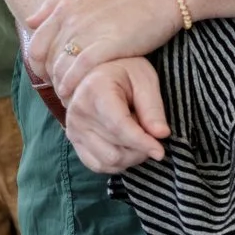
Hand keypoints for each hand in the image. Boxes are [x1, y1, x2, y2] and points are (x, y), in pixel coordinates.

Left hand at [25, 0, 185, 102]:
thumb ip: (55, 1)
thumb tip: (30, 20)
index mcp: (64, 6)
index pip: (37, 44)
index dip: (39, 65)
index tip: (51, 74)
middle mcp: (70, 19)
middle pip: (47, 59)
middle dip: (50, 78)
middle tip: (61, 89)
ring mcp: (87, 32)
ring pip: (60, 67)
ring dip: (61, 85)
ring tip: (71, 95)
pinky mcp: (107, 45)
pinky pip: (79, 71)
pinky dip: (73, 84)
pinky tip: (76, 93)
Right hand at [61, 57, 171, 174]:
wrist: (97, 70)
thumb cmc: (125, 71)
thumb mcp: (145, 80)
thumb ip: (152, 108)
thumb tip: (162, 135)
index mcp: (95, 91)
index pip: (118, 126)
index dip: (141, 142)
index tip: (160, 152)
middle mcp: (78, 113)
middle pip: (115, 149)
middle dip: (141, 149)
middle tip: (153, 134)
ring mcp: (73, 129)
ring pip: (108, 161)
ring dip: (131, 157)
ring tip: (141, 137)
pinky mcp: (74, 140)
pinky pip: (97, 165)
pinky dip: (118, 163)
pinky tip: (129, 147)